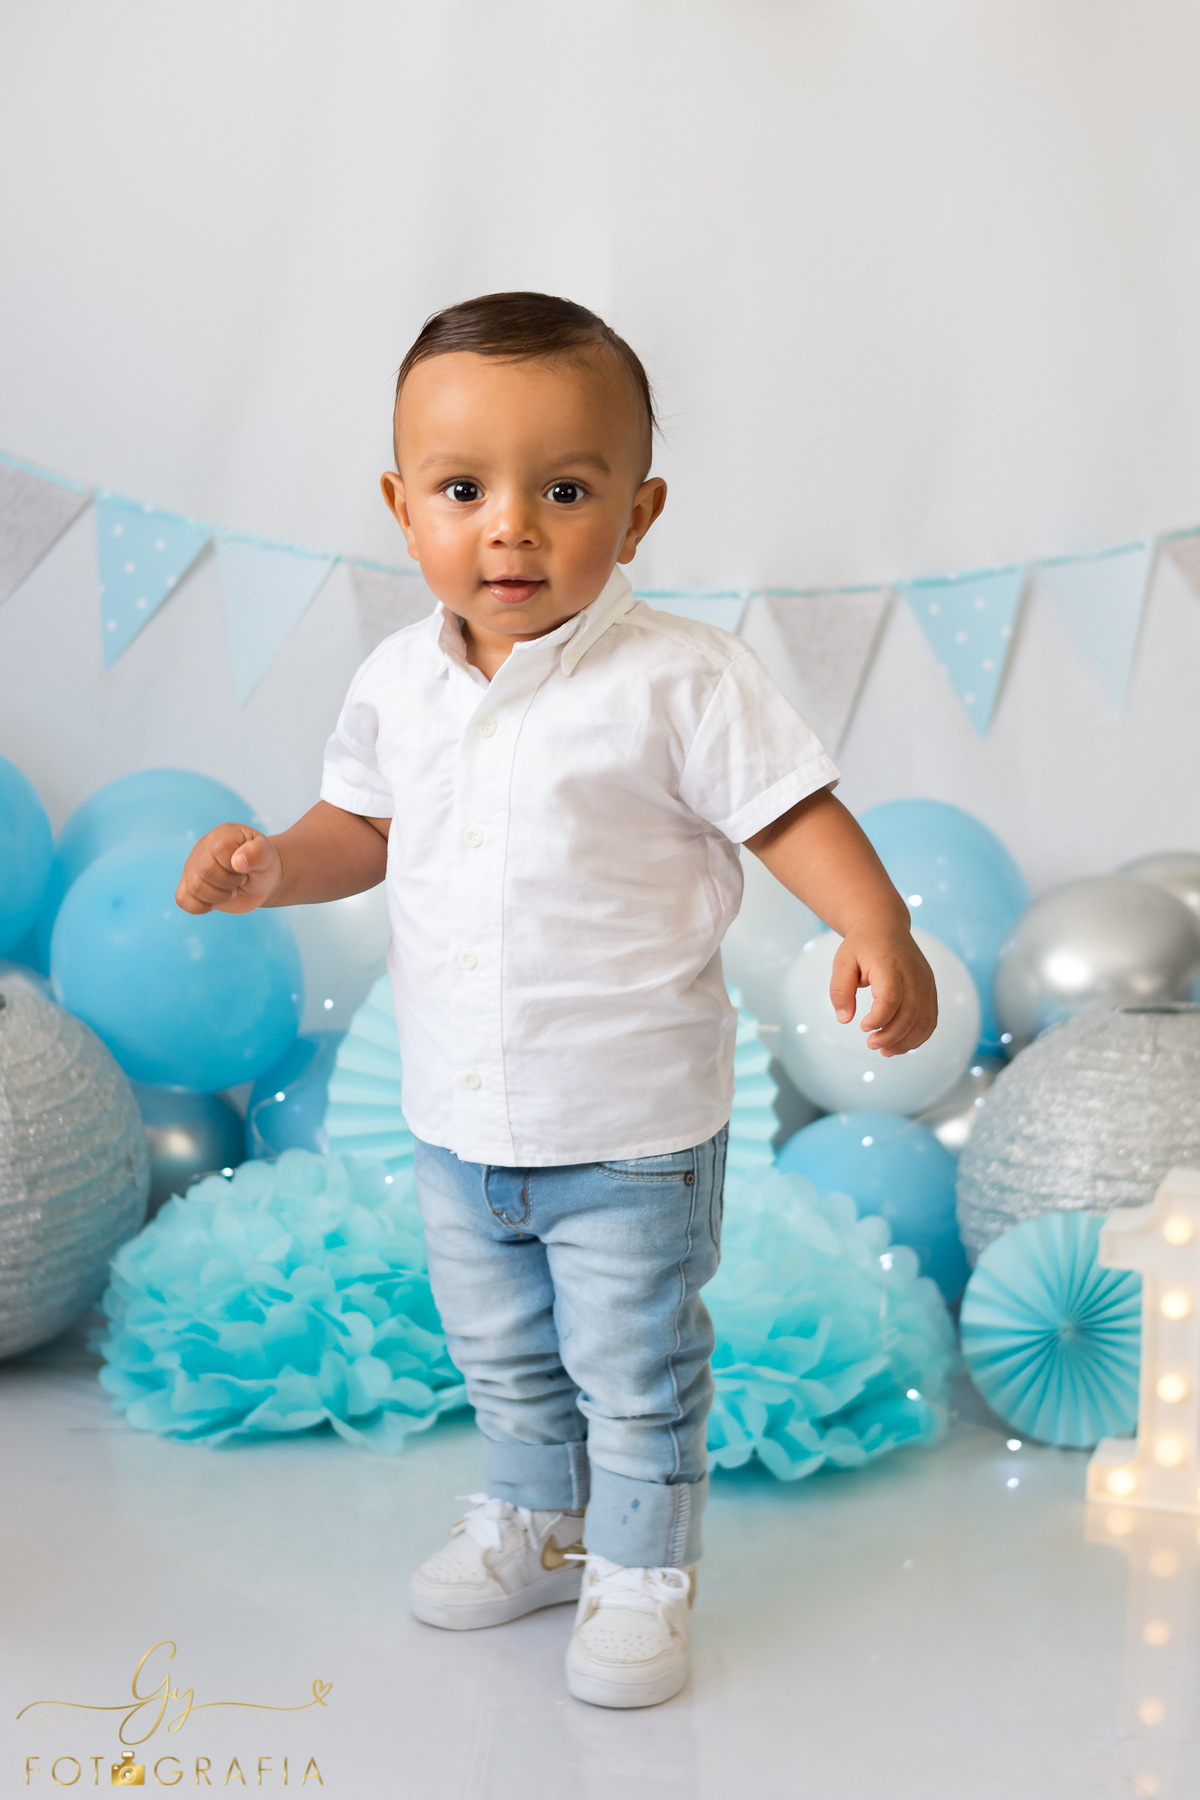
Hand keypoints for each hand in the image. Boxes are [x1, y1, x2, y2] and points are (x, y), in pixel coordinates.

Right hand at [175, 823, 282, 914]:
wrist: (259, 880)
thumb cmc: (262, 864)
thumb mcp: (267, 855)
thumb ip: (257, 853)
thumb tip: (237, 861)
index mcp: (222, 835)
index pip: (219, 849)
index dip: (235, 865)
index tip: (245, 867)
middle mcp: (202, 848)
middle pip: (205, 871)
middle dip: (228, 883)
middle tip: (240, 881)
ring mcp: (192, 867)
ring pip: (193, 887)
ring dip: (218, 896)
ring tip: (230, 891)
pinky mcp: (188, 886)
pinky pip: (182, 899)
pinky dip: (200, 907)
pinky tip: (215, 903)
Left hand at [829, 926, 937, 1056]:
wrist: (885, 926)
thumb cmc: (861, 945)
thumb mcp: (842, 961)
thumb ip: (840, 990)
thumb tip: (844, 1019)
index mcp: (890, 964)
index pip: (891, 998)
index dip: (879, 1018)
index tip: (863, 1027)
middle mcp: (914, 973)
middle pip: (909, 1013)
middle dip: (891, 1035)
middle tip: (871, 1044)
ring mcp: (926, 982)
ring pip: (924, 1020)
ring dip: (907, 1042)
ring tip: (886, 1051)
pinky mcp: (931, 989)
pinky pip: (931, 1019)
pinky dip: (919, 1036)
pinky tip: (901, 1045)